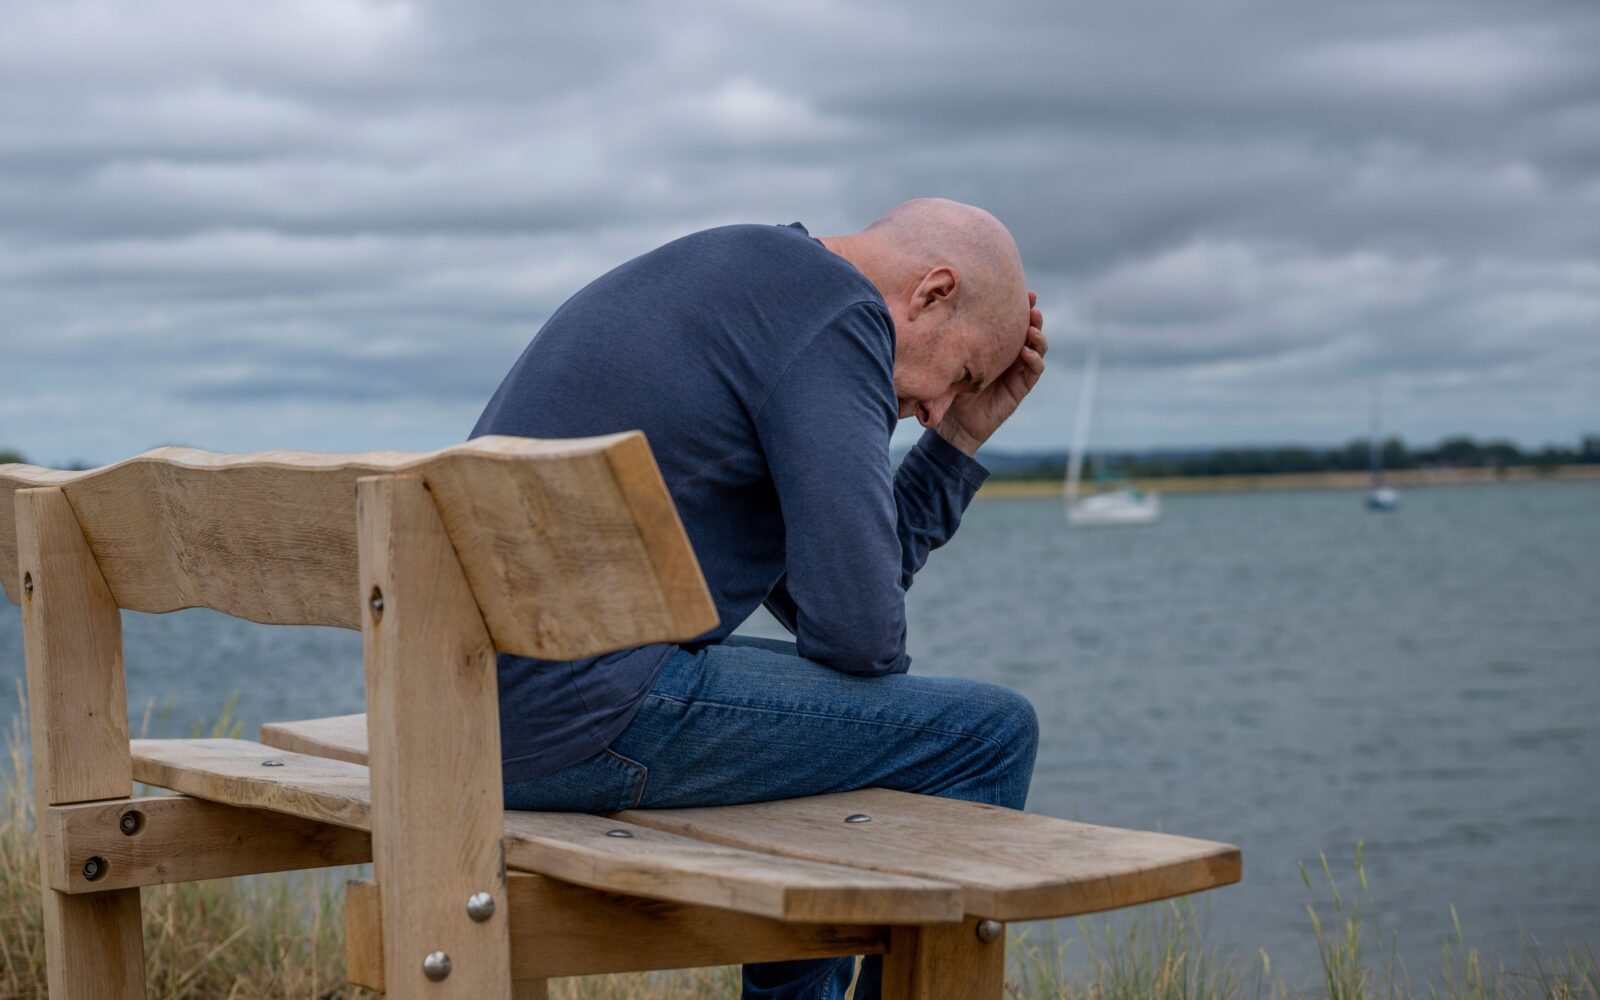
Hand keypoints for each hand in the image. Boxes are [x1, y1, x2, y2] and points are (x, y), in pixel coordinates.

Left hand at [937, 291, 1046, 455]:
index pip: (1009, 321)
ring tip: (1033, 327)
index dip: (1016, 305)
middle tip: (1031, 301)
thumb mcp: (946, 363)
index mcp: (993, 345)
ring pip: (1036, 347)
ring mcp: (1017, 371)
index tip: (1019, 290)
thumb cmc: (948, 390)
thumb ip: (945, 345)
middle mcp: (1008, 355)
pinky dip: (1034, 360)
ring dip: (1038, 335)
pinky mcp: (1019, 388)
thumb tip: (928, 313)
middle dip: (1032, 314)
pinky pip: (1033, 371)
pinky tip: (1026, 352)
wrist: (952, 425)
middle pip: (1028, 329)